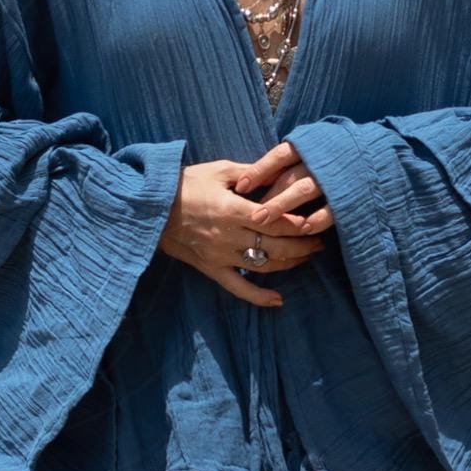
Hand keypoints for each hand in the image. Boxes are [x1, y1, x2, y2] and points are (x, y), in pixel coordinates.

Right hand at [158, 142, 334, 307]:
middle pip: (277, 246)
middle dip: (303, 245)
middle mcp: (230, 236)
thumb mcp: (218, 170)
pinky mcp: (211, 269)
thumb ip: (249, 172)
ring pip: (265, 266)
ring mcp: (221, 256)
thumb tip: (276, 171)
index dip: (300, 224)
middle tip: (319, 242)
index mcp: (233, 210)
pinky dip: (259, 297)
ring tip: (306, 257)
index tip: (316, 221)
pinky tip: (279, 300)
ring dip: (290, 264)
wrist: (151, 208)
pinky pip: (239, 288)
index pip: (277, 220)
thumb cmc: (185, 184)